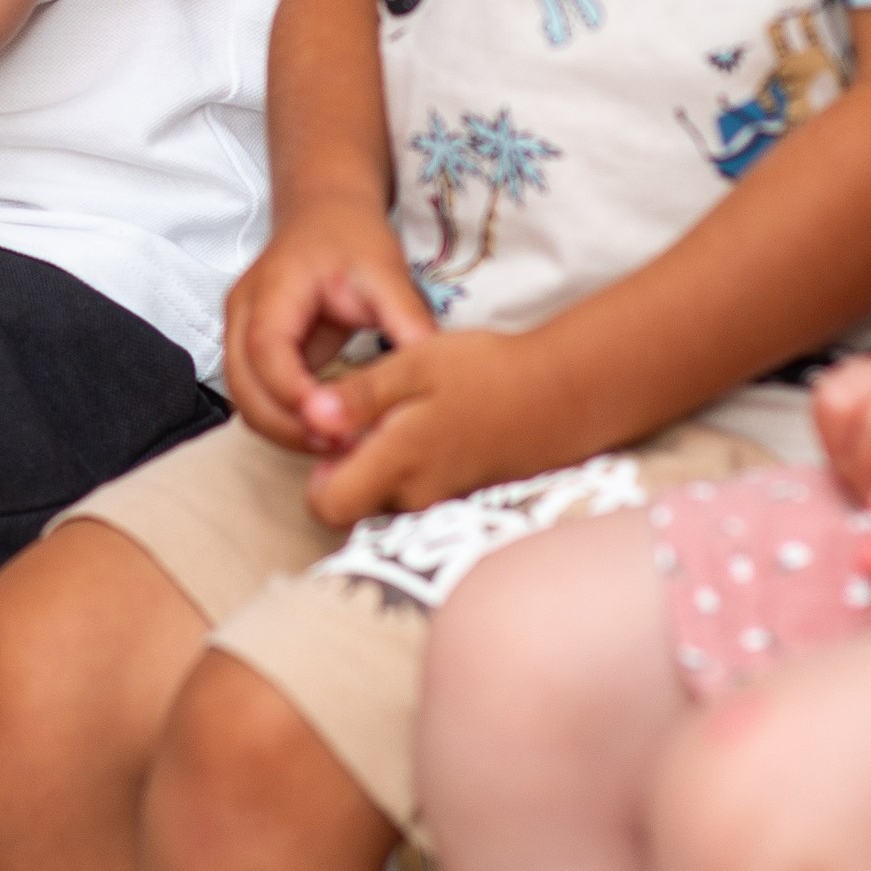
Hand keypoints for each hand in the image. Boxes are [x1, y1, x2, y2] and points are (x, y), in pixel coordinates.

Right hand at [226, 193, 432, 451]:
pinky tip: (328, 429)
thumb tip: (435, 369)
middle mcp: (242, 312)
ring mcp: (238, 332)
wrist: (324, 212)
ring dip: (284, 429)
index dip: (295, 395)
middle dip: (288, 426)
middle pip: (243, 386)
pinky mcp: (248, 349)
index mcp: (272, 288)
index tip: (337, 425)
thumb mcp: (386, 271)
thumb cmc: (352, 238)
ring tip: (340, 445)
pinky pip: (254, 396)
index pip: (267, 352)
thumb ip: (407, 319)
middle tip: (344, 447)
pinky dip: (284, 420)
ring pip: (243, 399)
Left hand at [298, 327, 570, 525]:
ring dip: (385, 468)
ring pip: (387, 501)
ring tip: (412, 419)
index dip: (318, 476)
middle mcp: (418, 498)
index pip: (327, 507)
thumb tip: (308, 419)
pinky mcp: (464, 503)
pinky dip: (417, 471)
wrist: (563, 394)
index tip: (335, 437)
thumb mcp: (414, 364)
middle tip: (375, 420)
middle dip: (351, 471)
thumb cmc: (487, 372)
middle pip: (355, 506)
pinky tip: (438, 430)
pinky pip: (420, 497)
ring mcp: (444, 506)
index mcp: (398, 462)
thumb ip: (359, 397)